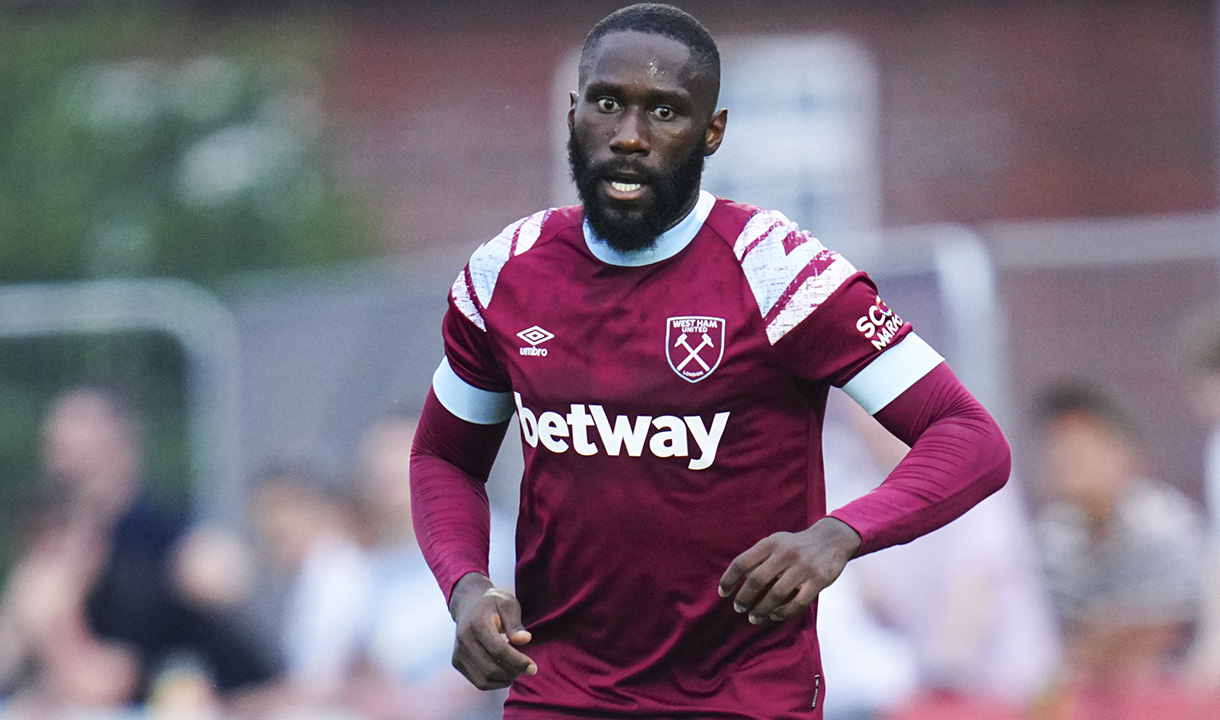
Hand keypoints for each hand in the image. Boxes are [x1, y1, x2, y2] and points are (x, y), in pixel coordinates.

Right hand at [448, 572, 536, 689]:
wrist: (468, 604)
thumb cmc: (493, 604)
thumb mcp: (508, 604)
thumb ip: (515, 623)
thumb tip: (525, 640)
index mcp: (477, 623)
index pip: (499, 650)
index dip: (517, 661)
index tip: (533, 667)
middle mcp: (464, 639)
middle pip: (491, 668)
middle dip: (513, 672)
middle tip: (526, 668)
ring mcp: (458, 652)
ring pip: (484, 679)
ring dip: (505, 679)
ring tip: (516, 670)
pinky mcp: (457, 662)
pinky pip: (478, 681)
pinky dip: (495, 683)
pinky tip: (505, 673)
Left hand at [718, 517, 860, 624]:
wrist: (832, 539)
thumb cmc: (796, 545)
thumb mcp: (776, 542)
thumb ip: (759, 557)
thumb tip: (737, 581)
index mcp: (771, 543)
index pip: (742, 562)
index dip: (729, 579)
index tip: (723, 593)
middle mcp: (785, 554)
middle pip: (756, 580)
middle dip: (744, 598)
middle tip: (738, 608)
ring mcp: (803, 567)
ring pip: (775, 594)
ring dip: (761, 609)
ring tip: (753, 618)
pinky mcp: (818, 580)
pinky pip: (797, 603)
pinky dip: (783, 612)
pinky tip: (774, 616)